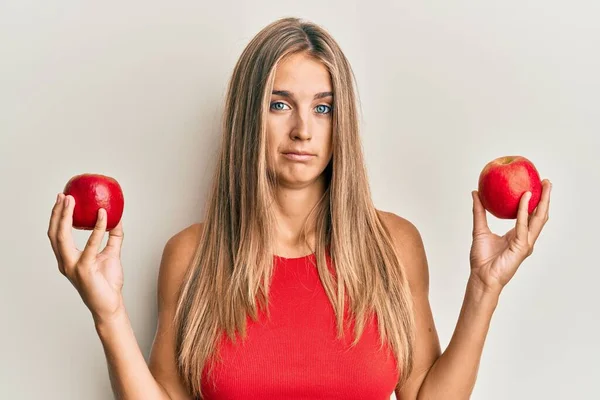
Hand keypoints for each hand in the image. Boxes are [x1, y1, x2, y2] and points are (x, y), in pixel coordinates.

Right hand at [47, 193, 125, 323]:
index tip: (63, 199)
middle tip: (64, 195)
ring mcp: (72, 266)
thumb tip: (117, 218)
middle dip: (57, 213)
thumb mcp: (111, 254)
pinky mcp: (84, 269)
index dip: (58, 216)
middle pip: (54, 233)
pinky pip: (90, 245)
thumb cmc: (107, 282)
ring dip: (66, 217)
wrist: (110, 305)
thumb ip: (112, 236)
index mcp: (67, 258)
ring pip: (62, 237)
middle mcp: (65, 262)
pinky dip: (97, 228)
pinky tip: (102, 216)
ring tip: (73, 201)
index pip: (57, 234)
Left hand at [469, 179, 551, 294]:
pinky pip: (523, 226)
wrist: (481, 276)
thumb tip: (475, 193)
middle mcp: (525, 238)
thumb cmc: (482, 258)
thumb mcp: (479, 229)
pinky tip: (524, 199)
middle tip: (546, 182)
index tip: (535, 185)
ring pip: (538, 219)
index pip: (530, 215)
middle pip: (539, 215)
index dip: (535, 201)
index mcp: (518, 235)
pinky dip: (524, 212)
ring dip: (542, 202)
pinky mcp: (521, 247)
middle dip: (545, 198)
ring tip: (544, 187)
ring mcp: (526, 243)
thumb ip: (479, 211)